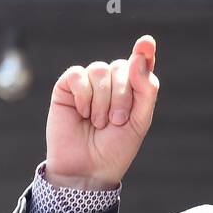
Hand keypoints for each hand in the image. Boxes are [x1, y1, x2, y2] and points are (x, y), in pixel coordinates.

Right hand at [45, 35, 158, 189]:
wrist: (86, 170)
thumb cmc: (115, 149)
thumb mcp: (140, 121)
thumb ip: (146, 89)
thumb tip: (139, 57)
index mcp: (132, 90)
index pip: (140, 63)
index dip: (143, 51)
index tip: (146, 43)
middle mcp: (110, 83)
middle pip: (121, 67)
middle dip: (122, 96)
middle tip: (116, 122)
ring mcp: (88, 84)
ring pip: (100, 70)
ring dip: (103, 100)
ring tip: (98, 122)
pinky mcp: (66, 88)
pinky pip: (78, 75)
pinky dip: (84, 95)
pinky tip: (82, 113)